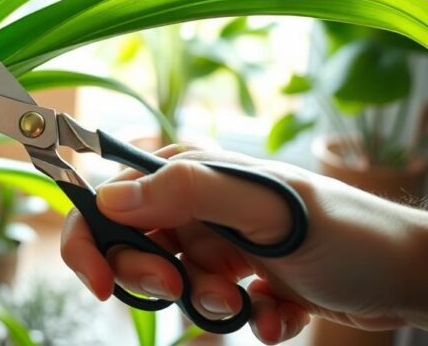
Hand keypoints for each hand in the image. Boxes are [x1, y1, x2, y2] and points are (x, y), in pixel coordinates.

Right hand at [60, 146, 427, 343]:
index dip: (93, 240)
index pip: (110, 198)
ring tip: (247, 302)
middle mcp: (199, 204)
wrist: (409, 277)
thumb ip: (186, 193)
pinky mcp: (244, 279)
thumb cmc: (346, 232)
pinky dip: (242, 319)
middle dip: (155, 278)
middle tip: (187, 291)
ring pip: (174, 284)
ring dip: (205, 302)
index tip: (102, 284)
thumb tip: (108, 198)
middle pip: (133, 247)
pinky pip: (216, 308)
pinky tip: (275, 312)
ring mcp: (221, 242)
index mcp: (192, 171)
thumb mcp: (264, 209)